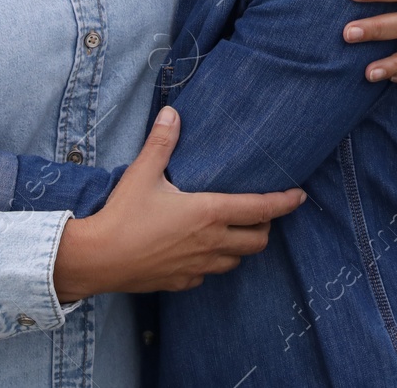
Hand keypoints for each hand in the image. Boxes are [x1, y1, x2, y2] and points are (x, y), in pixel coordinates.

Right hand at [54, 106, 305, 299]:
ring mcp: (197, 267)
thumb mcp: (143, 173)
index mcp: (208, 213)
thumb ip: (162, 142)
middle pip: (257, 240)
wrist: (96, 259)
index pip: (261, 209)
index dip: (285, 202)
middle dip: (265, 227)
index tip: (300, 196)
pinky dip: (213, 263)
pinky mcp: (181, 282)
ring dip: (241, 247)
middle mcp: (211, 243)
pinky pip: (208, 275)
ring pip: (236, 261)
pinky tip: (200, 252)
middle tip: (261, 213)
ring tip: (233, 231)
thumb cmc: (122, 215)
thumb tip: (173, 113)